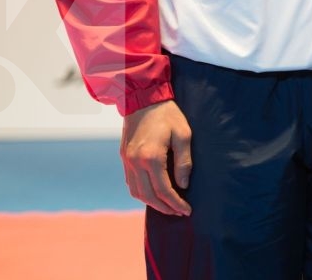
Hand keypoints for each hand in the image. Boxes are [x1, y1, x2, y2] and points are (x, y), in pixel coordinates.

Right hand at [122, 98, 192, 215]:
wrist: (142, 98)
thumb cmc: (167, 114)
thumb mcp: (183, 134)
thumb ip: (184, 162)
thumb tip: (183, 185)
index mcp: (151, 157)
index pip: (164, 190)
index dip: (176, 203)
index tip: (187, 210)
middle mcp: (136, 162)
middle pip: (148, 196)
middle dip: (164, 208)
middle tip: (178, 212)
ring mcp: (127, 161)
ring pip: (136, 192)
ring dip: (151, 203)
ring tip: (167, 206)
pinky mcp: (124, 157)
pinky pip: (130, 183)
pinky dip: (141, 192)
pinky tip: (153, 193)